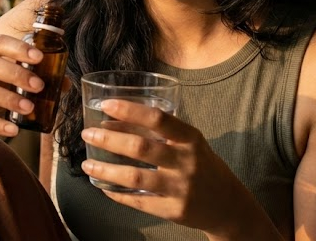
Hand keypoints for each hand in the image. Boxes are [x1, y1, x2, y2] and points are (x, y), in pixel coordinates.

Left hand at [80, 99, 269, 237]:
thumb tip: (112, 121)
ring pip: (135, 177)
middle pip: (141, 147)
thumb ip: (157, 133)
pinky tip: (103, 187)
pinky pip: (138, 201)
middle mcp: (187, 162)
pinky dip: (117, 194)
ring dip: (106, 170)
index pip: (158, 119)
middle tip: (88, 134)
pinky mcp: (174, 211)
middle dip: (109, 139)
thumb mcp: (188, 144)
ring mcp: (181, 188)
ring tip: (87, 164)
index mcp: (191, 139)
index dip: (130, 110)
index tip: (106, 105)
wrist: (229, 205)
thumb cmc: (202, 166)